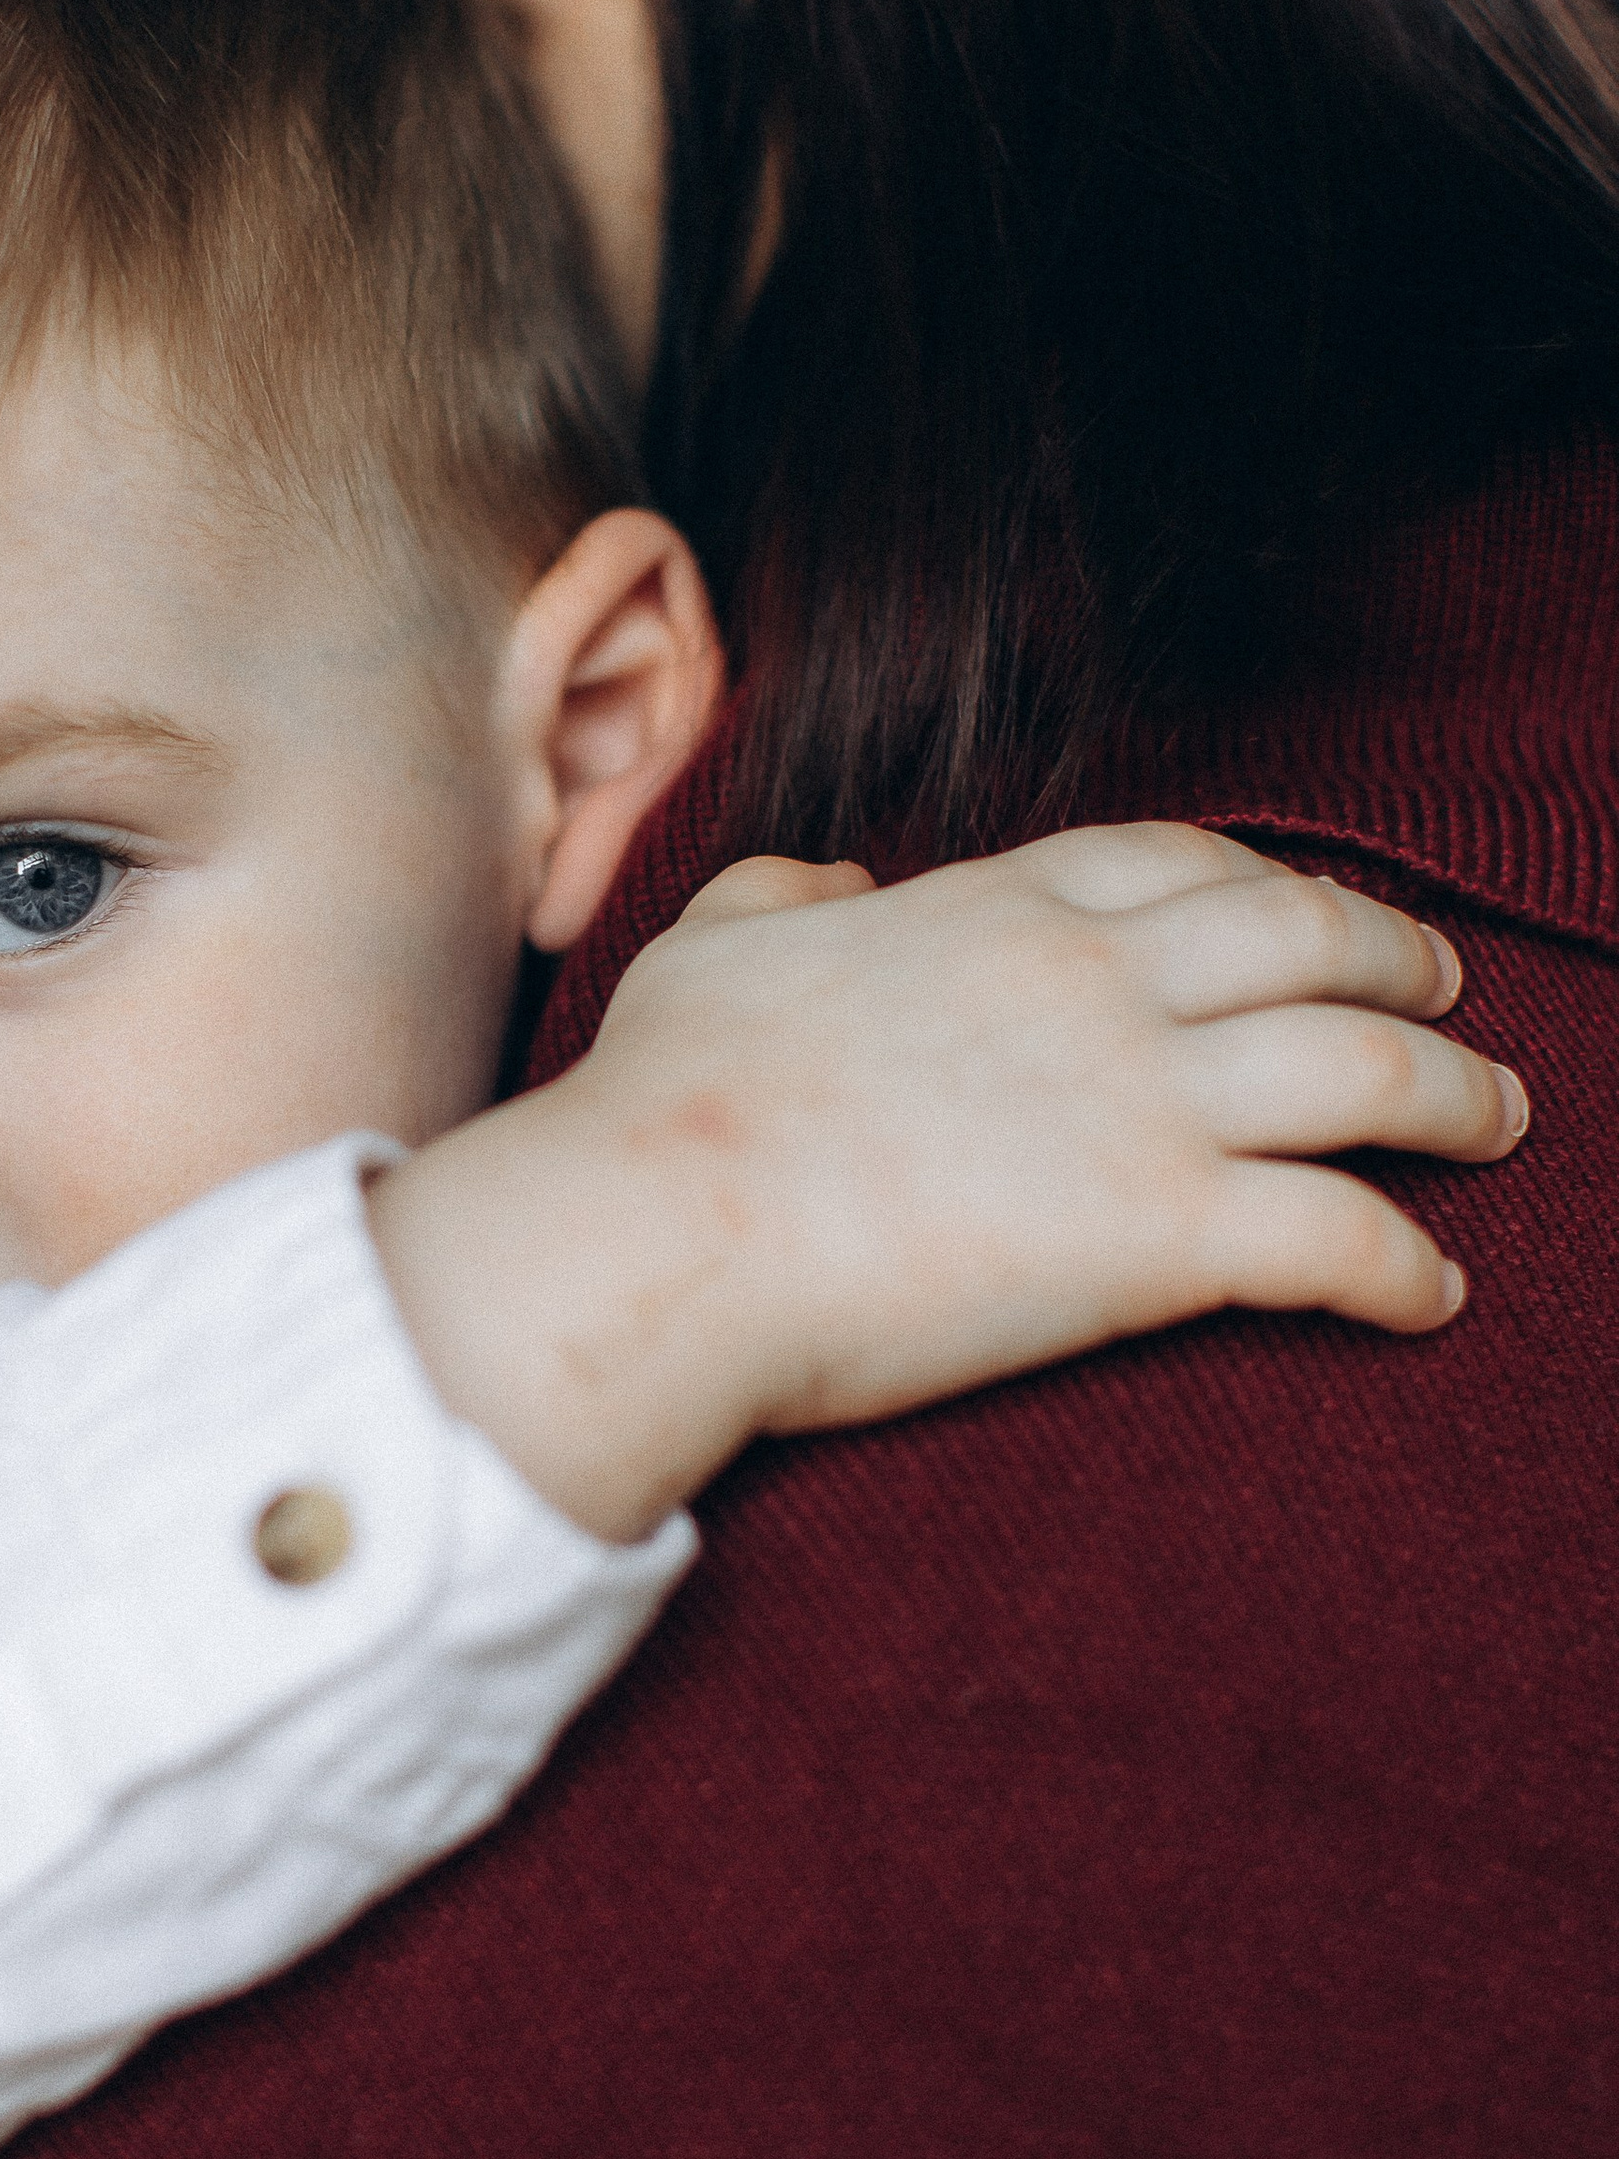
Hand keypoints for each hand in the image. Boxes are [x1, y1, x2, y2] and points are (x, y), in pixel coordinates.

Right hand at [370, 826, 1527, 1539]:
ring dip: (1456, 1094)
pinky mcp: (1163, 1232)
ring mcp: (1141, 1101)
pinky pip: (1343, 1237)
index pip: (1178, 863)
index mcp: (994, 908)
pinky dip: (1410, 1266)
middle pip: (1313, 937)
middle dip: (1403, 958)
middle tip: (1450, 992)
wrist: (661, 1227)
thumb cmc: (660, 1103)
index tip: (1308, 909)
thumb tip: (830, 882)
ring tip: (1498, 1120)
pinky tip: (1436, 1296)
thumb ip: (777, 896)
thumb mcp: (704, 948)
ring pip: (1371, 1069)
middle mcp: (1095, 983)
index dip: (1268, 881)